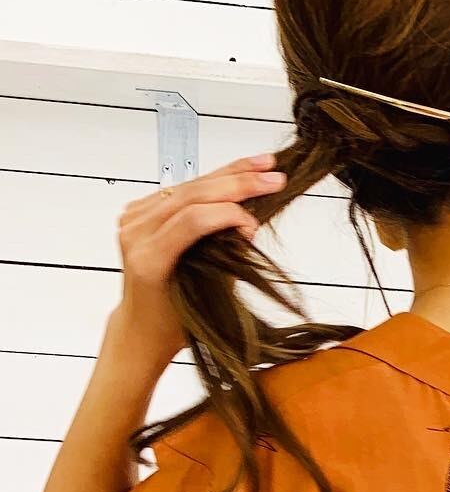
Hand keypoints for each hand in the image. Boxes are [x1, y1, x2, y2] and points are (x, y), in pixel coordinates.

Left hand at [110, 152, 285, 364]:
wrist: (141, 326)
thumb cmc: (173, 321)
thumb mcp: (206, 296)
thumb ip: (223, 257)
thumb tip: (245, 227)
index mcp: (148, 259)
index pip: (192, 220)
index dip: (229, 214)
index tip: (255, 224)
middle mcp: (136, 234)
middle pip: (190, 195)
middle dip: (237, 182)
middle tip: (273, 177)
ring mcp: (134, 219)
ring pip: (187, 186)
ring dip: (229, 174)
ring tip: (264, 166)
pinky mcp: (139, 212)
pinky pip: (179, 190)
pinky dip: (211, 182)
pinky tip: (237, 174)